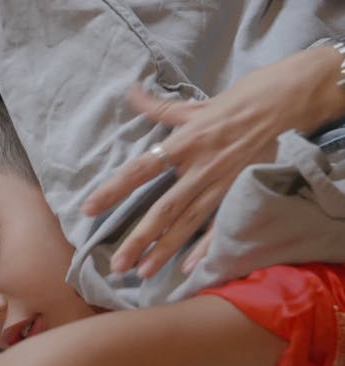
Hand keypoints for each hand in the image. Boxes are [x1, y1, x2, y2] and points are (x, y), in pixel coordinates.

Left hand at [82, 52, 332, 277]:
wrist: (276, 106)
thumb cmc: (230, 106)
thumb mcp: (190, 107)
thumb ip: (157, 108)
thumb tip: (130, 93)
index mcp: (183, 144)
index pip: (140, 170)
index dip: (113, 189)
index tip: (89, 208)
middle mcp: (198, 169)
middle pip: (163, 209)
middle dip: (138, 238)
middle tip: (116, 264)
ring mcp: (219, 185)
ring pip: (187, 224)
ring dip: (164, 250)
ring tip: (143, 272)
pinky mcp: (238, 194)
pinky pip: (220, 226)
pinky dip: (206, 248)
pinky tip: (189, 270)